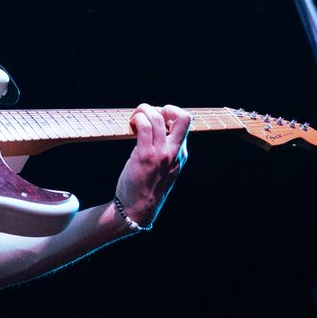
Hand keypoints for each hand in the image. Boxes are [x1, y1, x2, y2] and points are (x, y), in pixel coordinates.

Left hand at [114, 103, 191, 228]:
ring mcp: (161, 153)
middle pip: (184, 117)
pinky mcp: (145, 155)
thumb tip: (156, 131)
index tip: (157, 121)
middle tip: (151, 116)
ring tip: (135, 118)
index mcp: (181, 154)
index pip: (185, 124)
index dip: (170, 116)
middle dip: (166, 108)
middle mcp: (175, 152)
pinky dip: (137, 118)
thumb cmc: (146, 189)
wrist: (137, 209)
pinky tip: (131, 125)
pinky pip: (144, 125)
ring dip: (144, 110)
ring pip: (158, 116)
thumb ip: (166, 152)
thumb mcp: (164, 169)